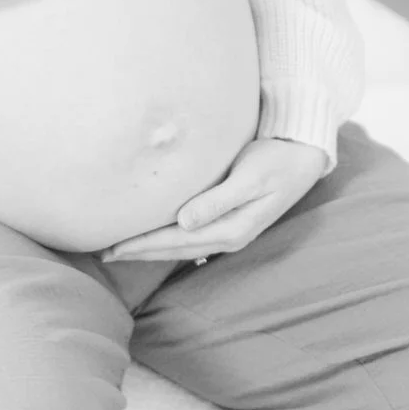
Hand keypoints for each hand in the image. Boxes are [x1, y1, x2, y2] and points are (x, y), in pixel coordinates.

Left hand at [99, 136, 329, 264]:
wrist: (304, 156)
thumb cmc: (276, 160)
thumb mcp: (250, 177)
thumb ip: (217, 200)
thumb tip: (184, 222)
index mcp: (231, 229)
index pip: (176, 240)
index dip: (143, 244)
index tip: (113, 246)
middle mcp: (228, 237)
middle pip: (175, 248)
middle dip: (140, 252)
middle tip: (104, 253)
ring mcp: (230, 233)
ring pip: (181, 247)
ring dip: (151, 249)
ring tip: (122, 250)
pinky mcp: (230, 223)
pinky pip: (191, 239)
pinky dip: (168, 241)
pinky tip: (155, 240)